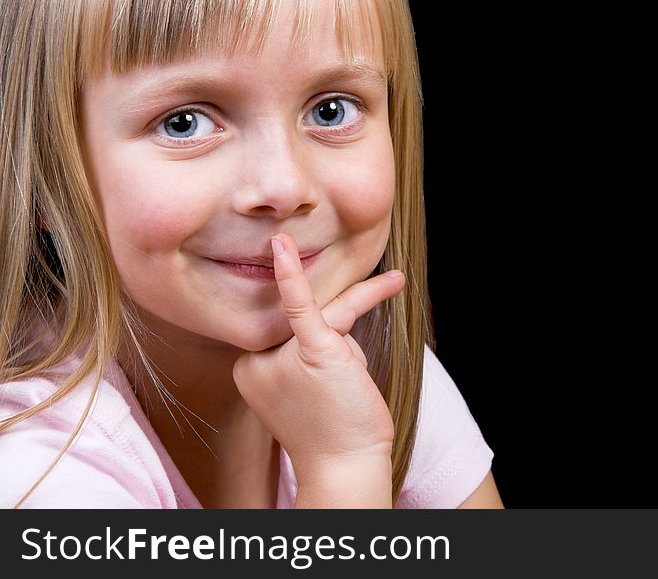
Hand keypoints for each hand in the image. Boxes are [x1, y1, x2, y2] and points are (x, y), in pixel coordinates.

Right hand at [232, 233, 404, 482]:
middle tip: (334, 402)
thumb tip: (338, 309)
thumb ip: (314, 342)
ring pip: (328, 319)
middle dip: (335, 355)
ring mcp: (279, 355)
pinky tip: (281, 245)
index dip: (320, 354)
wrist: (346, 466)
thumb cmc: (334, 427)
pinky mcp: (310, 349)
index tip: (319, 397)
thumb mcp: (313, 380)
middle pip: (310, 325)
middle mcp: (255, 361)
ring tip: (353, 376)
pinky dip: (292, 275)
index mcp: (249, 369)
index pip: (292, 332)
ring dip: (351, 356)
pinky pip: (300, 304)